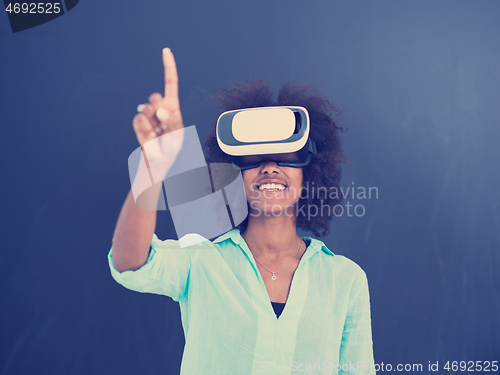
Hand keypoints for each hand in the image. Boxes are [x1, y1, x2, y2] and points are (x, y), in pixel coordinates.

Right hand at [133, 48, 184, 168]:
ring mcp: (148, 115)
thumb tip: (159, 109)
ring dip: (152, 123)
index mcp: (173, 108)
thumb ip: (172, 121)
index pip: (170, 84)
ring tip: (157, 134)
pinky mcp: (138, 123)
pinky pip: (139, 119)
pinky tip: (149, 137)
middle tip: (163, 125)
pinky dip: (144, 130)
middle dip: (160, 109)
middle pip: (156, 96)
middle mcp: (160, 108)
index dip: (168, 67)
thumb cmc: (171, 148)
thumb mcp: (177, 135)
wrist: (157, 162)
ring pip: (147, 108)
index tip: (166, 51)